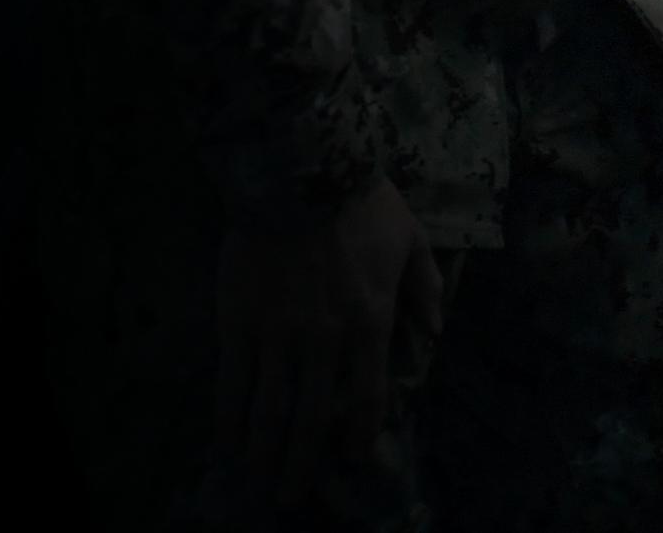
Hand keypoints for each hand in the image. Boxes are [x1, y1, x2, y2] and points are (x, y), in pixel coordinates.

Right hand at [211, 177, 443, 501]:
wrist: (299, 168)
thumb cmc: (360, 201)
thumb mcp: (411, 238)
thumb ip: (426, 287)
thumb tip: (437, 329)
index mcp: (370, 322)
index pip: (367, 395)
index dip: (360, 432)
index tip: (351, 455)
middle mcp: (324, 340)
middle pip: (312, 417)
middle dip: (302, 462)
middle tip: (292, 494)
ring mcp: (278, 334)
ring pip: (270, 409)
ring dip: (264, 451)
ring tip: (259, 480)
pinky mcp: (238, 321)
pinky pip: (232, 380)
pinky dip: (228, 417)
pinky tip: (225, 441)